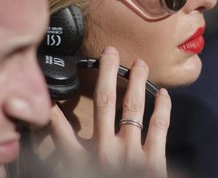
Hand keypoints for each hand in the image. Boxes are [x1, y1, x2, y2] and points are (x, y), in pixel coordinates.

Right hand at [48, 46, 170, 177]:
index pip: (62, 130)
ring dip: (136, 84)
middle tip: (110, 51)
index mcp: (82, 162)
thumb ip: (68, 160)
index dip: (55, 110)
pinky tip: (165, 95)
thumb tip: (52, 143)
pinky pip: (159, 130)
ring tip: (140, 63)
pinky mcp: (154, 162)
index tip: (53, 89)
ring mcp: (131, 153)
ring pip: (133, 109)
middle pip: (103, 103)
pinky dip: (162, 111)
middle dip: (107, 75)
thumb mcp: (79, 176)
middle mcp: (105, 151)